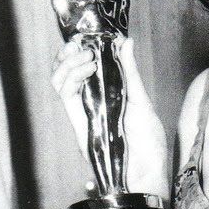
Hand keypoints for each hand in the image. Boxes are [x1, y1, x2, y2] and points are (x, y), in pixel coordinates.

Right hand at [50, 36, 168, 195]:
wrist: (145, 172)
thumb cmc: (148, 143)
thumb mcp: (141, 100)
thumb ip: (130, 72)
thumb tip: (126, 42)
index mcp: (106, 96)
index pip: (84, 69)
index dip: (81, 51)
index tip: (89, 36)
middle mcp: (91, 103)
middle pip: (67, 72)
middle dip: (69, 53)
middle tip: (81, 42)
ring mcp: (83, 112)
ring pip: (60, 81)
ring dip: (69, 62)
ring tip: (86, 54)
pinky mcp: (79, 122)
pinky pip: (65, 95)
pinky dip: (72, 77)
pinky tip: (87, 68)